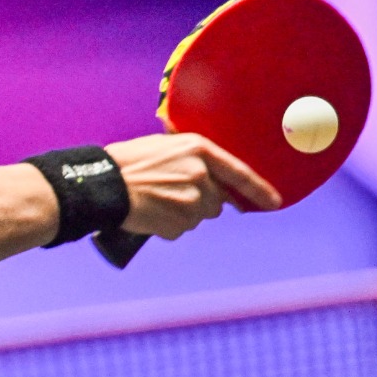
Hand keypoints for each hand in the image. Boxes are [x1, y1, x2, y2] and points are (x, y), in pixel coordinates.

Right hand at [106, 133, 280, 239]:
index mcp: (198, 149)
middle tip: (168, 193)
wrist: (103, 183)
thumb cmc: (127, 163)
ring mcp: (192, 199)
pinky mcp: (181, 221)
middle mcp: (201, 174)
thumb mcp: (163, 147)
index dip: (259, 190)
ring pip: (198, 215)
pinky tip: (150, 213)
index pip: (240, 173)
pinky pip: (181, 229)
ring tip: (154, 201)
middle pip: (215, 200)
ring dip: (182, 213)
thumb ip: (190, 158)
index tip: (274, 203)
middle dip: (198, 200)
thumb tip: (206, 174)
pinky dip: (168, 225)